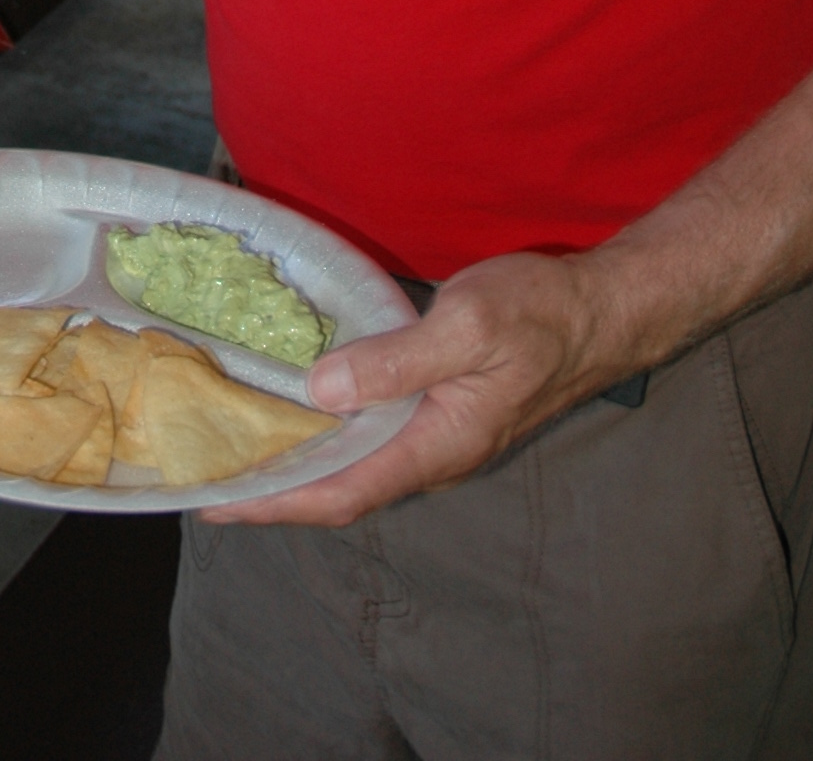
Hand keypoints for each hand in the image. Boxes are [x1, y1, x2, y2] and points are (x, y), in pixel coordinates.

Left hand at [206, 251, 630, 528]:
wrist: (603, 310)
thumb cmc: (538, 313)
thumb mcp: (466, 326)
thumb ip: (395, 362)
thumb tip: (321, 392)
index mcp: (435, 446)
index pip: (340, 493)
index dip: (276, 501)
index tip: (216, 502)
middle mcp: (434, 454)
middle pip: (342, 489)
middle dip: (276, 489)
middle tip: (209, 477)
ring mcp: (442, 435)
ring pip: (358, 465)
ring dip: (302, 464)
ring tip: (243, 447)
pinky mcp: (446, 410)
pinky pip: (376, 437)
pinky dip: (332, 434)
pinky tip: (306, 409)